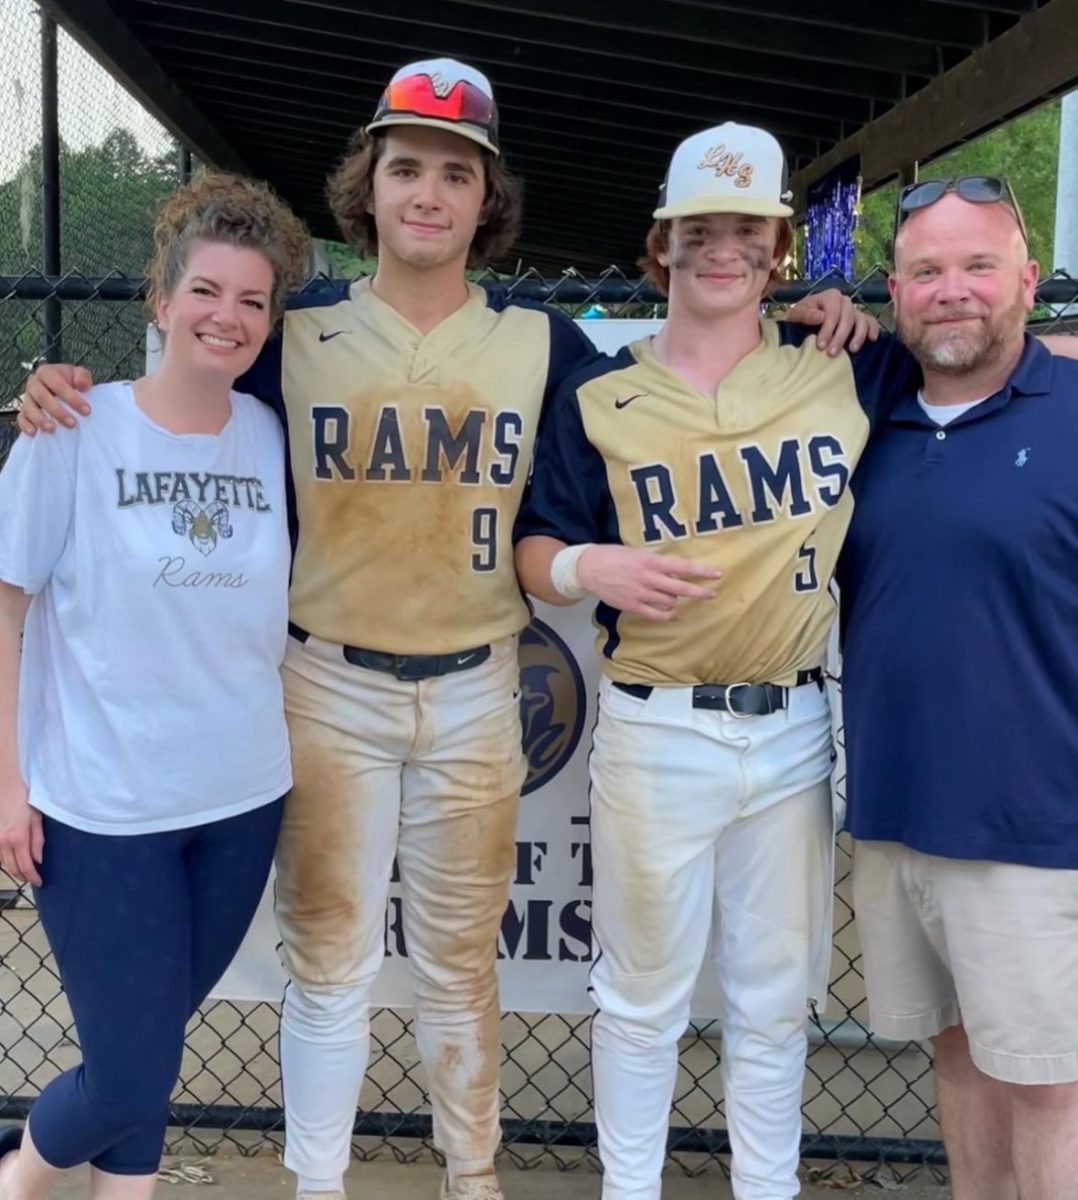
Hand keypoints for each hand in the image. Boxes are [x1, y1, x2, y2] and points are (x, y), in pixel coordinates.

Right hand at [0, 780, 43, 886]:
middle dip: (23, 876)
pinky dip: (7, 860)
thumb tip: (38, 860)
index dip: (32, 877)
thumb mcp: (36, 819)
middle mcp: (4, 842)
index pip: (25, 866)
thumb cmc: (24, 799)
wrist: (5, 786)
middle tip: (33, 879)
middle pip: (12, 868)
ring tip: (26, 871)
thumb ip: (37, 841)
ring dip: (15, 870)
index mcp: (18, 838)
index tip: (40, 882)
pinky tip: (15, 859)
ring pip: (4, 863)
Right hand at [17, 364, 93, 435]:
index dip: (72, 398)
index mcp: (46, 372)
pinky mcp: (24, 411)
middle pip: (42, 397)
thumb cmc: (70, 381)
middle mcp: (33, 384)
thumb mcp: (78, 374)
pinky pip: (21, 418)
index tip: (86, 410)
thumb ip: (83, 376)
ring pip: (30, 408)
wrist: (61, 388)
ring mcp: (27, 398)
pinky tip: (34, 432)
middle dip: (57, 411)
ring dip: (41, 420)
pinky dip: (26, 425)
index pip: (57, 384)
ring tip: (53, 429)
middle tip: (72, 423)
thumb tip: (82, 384)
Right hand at [577, 545, 719, 620]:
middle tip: (712, 593)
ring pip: (670, 602)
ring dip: (675, 599)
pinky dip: (666, 613)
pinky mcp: (633, 606)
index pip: (682, 567)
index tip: (716, 574)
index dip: (701, 571)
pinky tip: (669, 610)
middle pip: (681, 588)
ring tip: (671, 596)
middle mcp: (648, 578)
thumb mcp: (637, 553)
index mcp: (650, 561)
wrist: (589, 568)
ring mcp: (641, 594)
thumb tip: (675, 571)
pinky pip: (657, 615)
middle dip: (699, 591)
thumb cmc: (614, 556)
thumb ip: (656, 562)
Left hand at [785, 289, 880, 355]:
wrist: (800, 325)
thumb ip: (804, 314)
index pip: (832, 312)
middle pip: (847, 317)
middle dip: (840, 336)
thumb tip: (820, 316)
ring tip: (852, 350)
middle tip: (832, 353)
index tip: (821, 346)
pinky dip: (873, 329)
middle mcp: (844, 301)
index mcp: (829, 296)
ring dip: (858, 335)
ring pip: (861, 319)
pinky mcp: (860, 320)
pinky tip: (871, 339)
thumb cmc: (797, 320)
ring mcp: (853, 310)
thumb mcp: (794, 315)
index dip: (828, 329)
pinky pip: (870, 322)